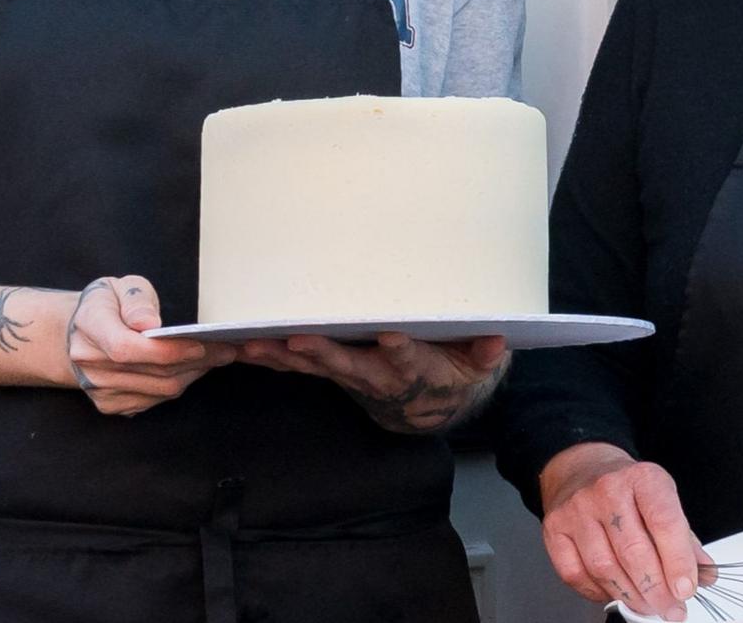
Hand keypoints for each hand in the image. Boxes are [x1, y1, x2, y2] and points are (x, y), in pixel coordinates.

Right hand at [63, 275, 234, 415]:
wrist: (80, 335)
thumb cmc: (107, 305)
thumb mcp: (120, 287)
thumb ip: (135, 300)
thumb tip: (148, 323)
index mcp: (90, 328)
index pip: (127, 348)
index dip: (166, 351)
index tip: (200, 345)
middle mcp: (90, 365)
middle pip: (152, 372)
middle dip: (197, 361)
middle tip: (230, 348)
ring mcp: (100, 390)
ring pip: (160, 390)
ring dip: (194, 374)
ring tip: (220, 356)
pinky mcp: (112, 405)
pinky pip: (156, 399)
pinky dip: (181, 383)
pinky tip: (195, 368)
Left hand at [236, 331, 507, 433]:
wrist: (430, 404)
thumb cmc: (454, 371)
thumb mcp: (476, 366)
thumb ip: (483, 354)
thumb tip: (495, 340)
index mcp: (414, 369)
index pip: (408, 359)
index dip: (399, 350)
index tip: (390, 337)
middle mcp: (377, 376)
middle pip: (350, 365)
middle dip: (324, 353)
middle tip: (299, 341)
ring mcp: (351, 376)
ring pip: (316, 367)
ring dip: (285, 359)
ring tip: (254, 345)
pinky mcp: (334, 372)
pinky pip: (301, 367)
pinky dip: (274, 359)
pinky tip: (246, 349)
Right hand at [536, 442, 712, 621]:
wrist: (583, 468)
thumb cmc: (627, 488)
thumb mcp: (663, 499)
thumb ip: (685, 538)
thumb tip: (704, 574)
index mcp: (643, 478)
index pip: (664, 522)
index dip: (678, 561)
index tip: (686, 588)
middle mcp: (607, 490)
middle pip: (633, 550)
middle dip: (656, 589)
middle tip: (671, 608)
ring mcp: (577, 509)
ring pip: (604, 567)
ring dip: (630, 595)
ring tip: (647, 605)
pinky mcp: (554, 528)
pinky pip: (576, 574)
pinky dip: (598, 592)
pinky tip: (615, 592)